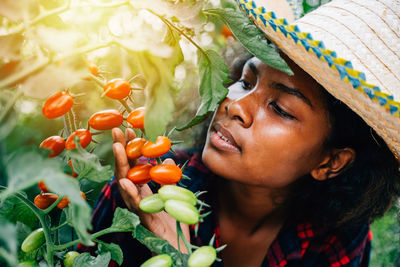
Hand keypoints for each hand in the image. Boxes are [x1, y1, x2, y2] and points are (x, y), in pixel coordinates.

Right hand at [112, 128, 189, 252]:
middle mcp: (137, 195)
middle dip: (121, 149)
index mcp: (143, 188)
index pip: (134, 164)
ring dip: (121, 165)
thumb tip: (169, 158)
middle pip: (126, 169)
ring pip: (126, 184)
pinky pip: (135, 204)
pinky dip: (130, 193)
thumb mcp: (172, 193)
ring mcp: (138, 206)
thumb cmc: (173, 220)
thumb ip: (167, 177)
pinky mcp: (144, 219)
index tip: (129, 129)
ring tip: (117, 148)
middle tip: (117, 130)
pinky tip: (125, 181)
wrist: (178, 245)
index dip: (131, 147)